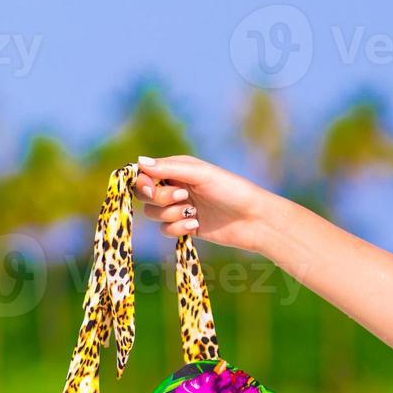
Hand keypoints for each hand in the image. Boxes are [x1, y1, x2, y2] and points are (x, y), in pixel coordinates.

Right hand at [134, 155, 277, 253]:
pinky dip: (178, 228)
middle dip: (159, 198)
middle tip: (182, 196)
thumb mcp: (200, 174)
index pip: (144, 173)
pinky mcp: (183, 226)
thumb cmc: (231, 190)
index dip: (143, 182)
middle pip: (144, 194)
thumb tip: (138, 162)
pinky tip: (196, 224)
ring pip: (153, 213)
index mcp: (177, 169)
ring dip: (170, 214)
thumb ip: (169, 168)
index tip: (152, 188)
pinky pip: (165, 229)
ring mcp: (178, 207)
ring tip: (192, 212)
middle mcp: (174, 186)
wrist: (253, 220)